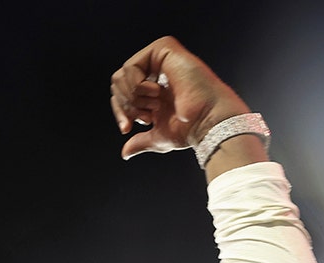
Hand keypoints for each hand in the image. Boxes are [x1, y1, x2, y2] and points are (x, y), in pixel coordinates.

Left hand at [110, 36, 249, 159]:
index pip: (121, 94)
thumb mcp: (159, 137)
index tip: (127, 128)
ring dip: (134, 97)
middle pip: (117, 82)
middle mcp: (157, 71)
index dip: (120, 111)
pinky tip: (157, 93)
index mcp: (155, 89)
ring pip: (121, 74)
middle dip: (126, 105)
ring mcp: (160, 59)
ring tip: (155, 106)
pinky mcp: (164, 48)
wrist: (206, 120)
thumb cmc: (190, 128)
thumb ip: (141, 141)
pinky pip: (131, 65)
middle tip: (147, 117)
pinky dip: (137, 85)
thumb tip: (125, 153)